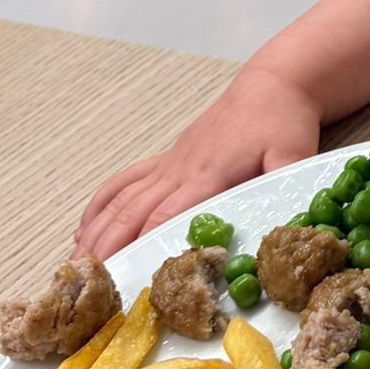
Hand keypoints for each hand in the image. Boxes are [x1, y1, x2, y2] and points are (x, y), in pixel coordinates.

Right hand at [75, 62, 320, 261]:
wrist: (271, 85)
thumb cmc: (282, 121)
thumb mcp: (293, 154)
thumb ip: (287, 186)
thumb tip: (285, 224)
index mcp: (209, 174)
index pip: (167, 214)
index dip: (145, 244)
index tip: (127, 273)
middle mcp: (181, 170)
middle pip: (134, 212)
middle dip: (109, 248)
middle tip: (89, 283)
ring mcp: (170, 164)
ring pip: (123, 200)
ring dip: (97, 232)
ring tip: (76, 265)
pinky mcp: (167, 159)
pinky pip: (125, 181)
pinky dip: (101, 205)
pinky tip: (84, 229)